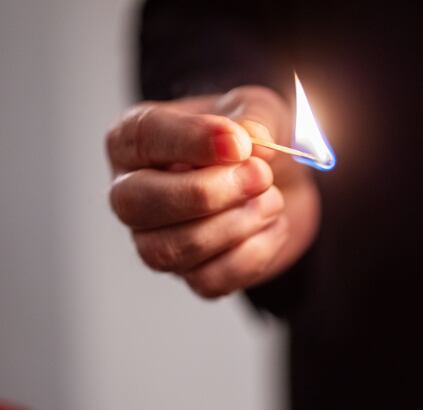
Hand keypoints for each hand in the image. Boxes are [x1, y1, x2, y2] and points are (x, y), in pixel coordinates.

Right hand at [106, 87, 319, 297]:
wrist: (284, 181)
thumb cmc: (255, 141)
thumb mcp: (259, 111)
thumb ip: (254, 119)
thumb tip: (250, 141)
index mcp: (136, 140)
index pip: (142, 137)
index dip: (191, 141)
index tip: (240, 144)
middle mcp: (133, 193)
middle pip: (137, 204)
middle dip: (206, 194)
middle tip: (261, 176)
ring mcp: (157, 240)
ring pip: (172, 250)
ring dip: (235, 225)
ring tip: (273, 199)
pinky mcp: (192, 274)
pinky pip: (208, 281)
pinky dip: (252, 256)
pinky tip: (274, 226)